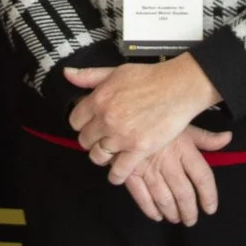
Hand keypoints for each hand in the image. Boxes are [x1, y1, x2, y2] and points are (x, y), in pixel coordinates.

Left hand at [64, 53, 219, 181]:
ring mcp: (122, 136)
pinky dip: (116, 175)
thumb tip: (67, 74)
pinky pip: (118, 171)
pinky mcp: (139, 149)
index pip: (75, 121)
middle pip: (84, 140)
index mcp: (99, 99)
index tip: (90, 125)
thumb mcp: (115, 71)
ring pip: (98, 157)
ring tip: (110, 152)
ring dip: (101, 156)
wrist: (178, 88)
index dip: (82, 124)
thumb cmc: (149, 77)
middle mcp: (106, 119)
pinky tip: (118, 172)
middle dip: (91, 140)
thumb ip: (89, 75)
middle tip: (102, 138)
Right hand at [122, 126, 233, 225]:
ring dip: (172, 212)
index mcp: (183, 147)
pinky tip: (157, 215)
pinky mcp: (129, 172)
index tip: (210, 208)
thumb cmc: (156, 119)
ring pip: (164, 198)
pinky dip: (150, 209)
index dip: (209, 196)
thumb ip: (205, 137)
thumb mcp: (183, 124)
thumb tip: (227, 138)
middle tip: (192, 220)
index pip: (202, 177)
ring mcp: (147, 168)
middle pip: (184, 193)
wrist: (123, 115)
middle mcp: (167, 160)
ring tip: (176, 218)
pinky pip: (142, 197)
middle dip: (189, 210)